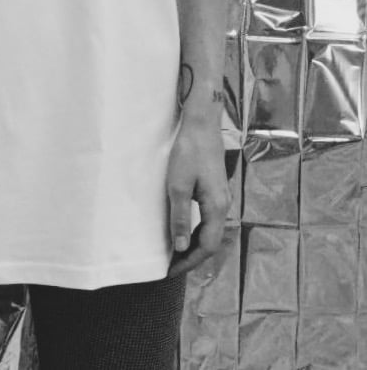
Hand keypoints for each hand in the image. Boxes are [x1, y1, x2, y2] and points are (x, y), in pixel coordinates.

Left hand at [166, 119, 229, 277]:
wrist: (201, 124)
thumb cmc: (188, 152)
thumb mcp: (178, 186)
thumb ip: (179, 218)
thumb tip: (180, 248)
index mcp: (216, 207)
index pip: (206, 246)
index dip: (189, 261)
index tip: (171, 271)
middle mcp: (224, 205)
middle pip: (210, 241)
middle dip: (192, 256)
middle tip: (172, 266)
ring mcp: (222, 197)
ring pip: (210, 230)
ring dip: (194, 243)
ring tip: (176, 253)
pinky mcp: (216, 189)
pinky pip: (209, 218)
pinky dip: (197, 230)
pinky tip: (185, 229)